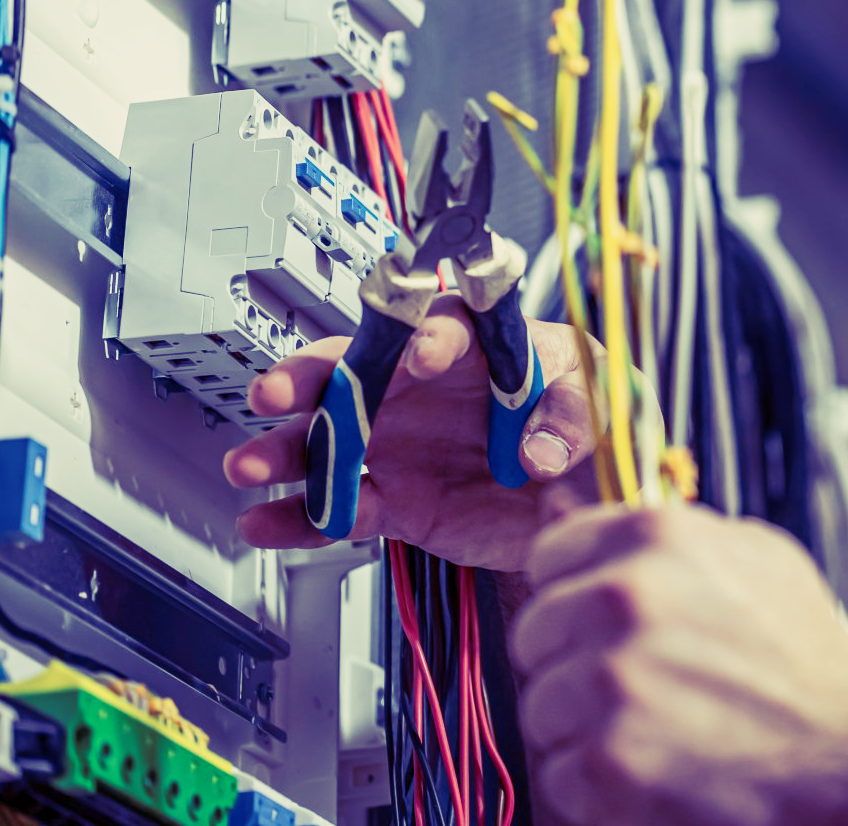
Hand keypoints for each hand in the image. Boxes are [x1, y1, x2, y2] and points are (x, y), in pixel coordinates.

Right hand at [222, 298, 602, 571]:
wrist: (585, 497)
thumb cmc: (586, 422)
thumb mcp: (599, 402)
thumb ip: (572, 416)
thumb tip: (539, 448)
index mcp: (478, 347)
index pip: (443, 326)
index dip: (429, 336)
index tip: (422, 356)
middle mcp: (425, 389)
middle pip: (356, 370)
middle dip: (311, 378)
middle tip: (277, 391)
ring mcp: (404, 444)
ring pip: (331, 440)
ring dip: (287, 451)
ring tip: (249, 464)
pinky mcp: (399, 500)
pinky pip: (343, 507)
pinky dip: (302, 518)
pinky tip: (266, 521)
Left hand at [511, 490, 847, 824]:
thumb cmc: (803, 653)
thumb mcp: (752, 554)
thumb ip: (669, 532)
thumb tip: (571, 506)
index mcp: (655, 536)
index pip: (549, 555)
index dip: (572, 592)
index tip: (598, 622)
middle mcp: (625, 598)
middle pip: (534, 633)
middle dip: (572, 661)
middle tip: (634, 686)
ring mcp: (613, 682)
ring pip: (540, 706)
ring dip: (582, 726)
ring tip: (651, 730)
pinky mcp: (608, 762)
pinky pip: (557, 774)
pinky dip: (596, 786)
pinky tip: (654, 770)